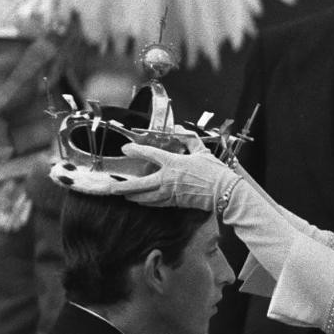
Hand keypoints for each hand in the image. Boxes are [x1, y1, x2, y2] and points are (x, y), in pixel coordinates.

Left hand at [108, 142, 238, 211]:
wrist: (224, 191)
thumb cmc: (214, 171)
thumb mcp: (202, 151)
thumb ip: (189, 139)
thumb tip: (179, 129)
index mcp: (173, 163)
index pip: (149, 154)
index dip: (135, 150)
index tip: (125, 149)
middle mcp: (167, 179)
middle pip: (139, 184)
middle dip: (123, 187)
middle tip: (110, 188)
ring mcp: (170, 193)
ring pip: (145, 197)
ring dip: (132, 196)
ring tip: (122, 194)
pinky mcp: (175, 203)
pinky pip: (156, 203)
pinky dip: (146, 202)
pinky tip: (140, 201)